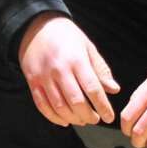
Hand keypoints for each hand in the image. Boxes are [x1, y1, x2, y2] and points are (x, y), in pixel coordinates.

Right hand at [17, 12, 120, 126]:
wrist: (36, 26)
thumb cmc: (66, 36)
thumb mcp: (87, 47)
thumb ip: (100, 70)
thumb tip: (114, 90)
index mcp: (76, 60)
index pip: (92, 89)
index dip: (103, 106)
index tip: (109, 117)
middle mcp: (59, 69)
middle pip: (75, 101)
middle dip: (88, 115)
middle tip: (95, 119)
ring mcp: (43, 77)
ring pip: (59, 106)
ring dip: (73, 118)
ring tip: (82, 120)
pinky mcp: (32, 82)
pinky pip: (42, 105)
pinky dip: (53, 117)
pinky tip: (64, 120)